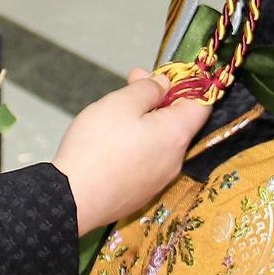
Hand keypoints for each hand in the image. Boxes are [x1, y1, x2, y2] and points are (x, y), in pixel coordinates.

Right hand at [52, 68, 209, 235]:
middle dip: (159, 99)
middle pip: (178, 123)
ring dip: (146, 122)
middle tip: (132, 82)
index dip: (188, 84)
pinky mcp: (141, 194)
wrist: (72, 200)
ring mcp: (158, 181)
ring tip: (116, 111)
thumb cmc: (97, 147)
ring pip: (160, 142)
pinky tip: (111, 141)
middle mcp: (175, 160)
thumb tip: (165, 85)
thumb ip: (148, 89)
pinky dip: (136, 146)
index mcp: (177, 135)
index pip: (201, 105)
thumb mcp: (121, 103)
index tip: (165, 74)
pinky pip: (146, 162)